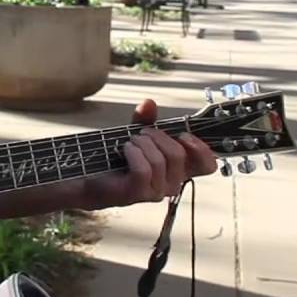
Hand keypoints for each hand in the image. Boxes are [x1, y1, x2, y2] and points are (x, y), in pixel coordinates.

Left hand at [82, 98, 217, 208]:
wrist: (89, 175)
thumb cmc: (116, 157)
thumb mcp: (135, 134)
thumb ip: (146, 120)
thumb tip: (149, 102)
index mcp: (178, 170)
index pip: (207, 165)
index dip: (201, 148)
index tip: (184, 134)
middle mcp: (171, 184)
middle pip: (179, 154)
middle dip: (158, 136)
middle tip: (142, 133)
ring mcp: (155, 192)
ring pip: (160, 160)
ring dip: (142, 143)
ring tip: (129, 141)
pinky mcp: (136, 194)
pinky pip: (144, 169)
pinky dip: (133, 153)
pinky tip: (124, 149)